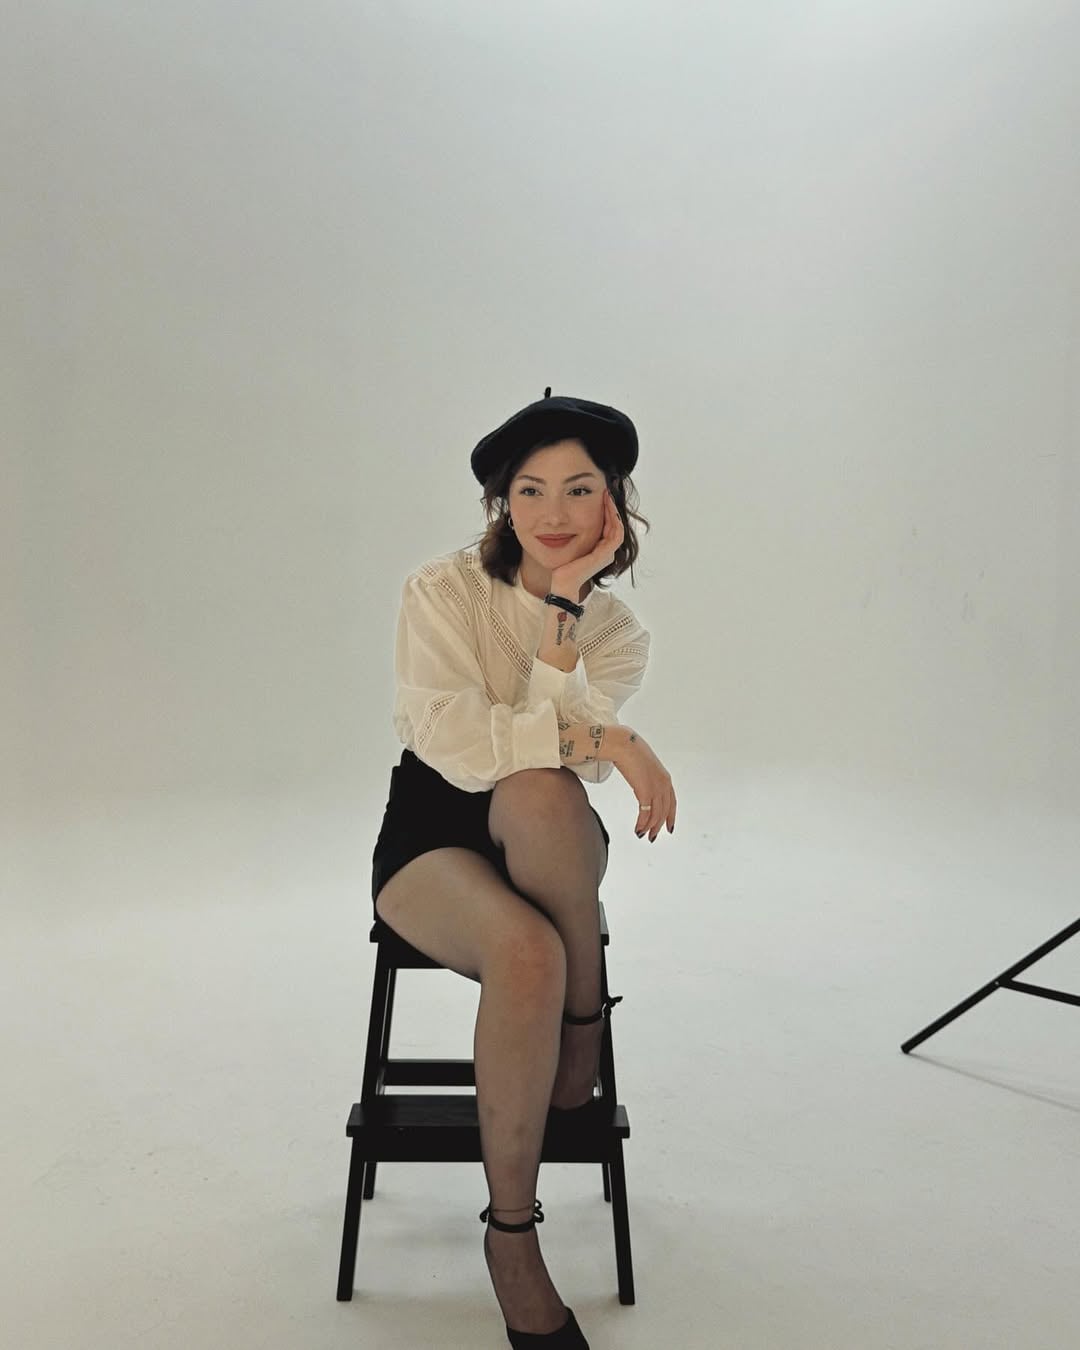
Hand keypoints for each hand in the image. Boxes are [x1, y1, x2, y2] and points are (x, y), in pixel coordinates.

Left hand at [550, 488, 624, 594]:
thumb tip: (565, 522)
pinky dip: (613, 519)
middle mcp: (607, 552)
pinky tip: (606, 507)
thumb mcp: (570, 548)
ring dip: (613, 510)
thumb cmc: (563, 569)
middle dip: (611, 507)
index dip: (607, 511)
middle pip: (615, 525)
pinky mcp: (605, 554)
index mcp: (600, 550)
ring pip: (617, 527)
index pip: (608, 527)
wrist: (563, 584)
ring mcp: (608, 554)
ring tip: (607, 496)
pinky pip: (615, 533)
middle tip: (606, 492)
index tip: (601, 496)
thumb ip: (574, 537)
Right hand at [613, 728, 675, 842]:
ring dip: (649, 827)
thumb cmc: (629, 751)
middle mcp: (664, 784)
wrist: (623, 744)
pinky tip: (637, 828)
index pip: (672, 802)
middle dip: (658, 826)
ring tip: (642, 834)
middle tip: (652, 836)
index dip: (670, 816)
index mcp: (665, 778)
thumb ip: (646, 775)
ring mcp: (656, 788)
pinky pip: (646, 813)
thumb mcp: (643, 765)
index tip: (669, 827)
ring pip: (656, 815)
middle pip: (664, 812)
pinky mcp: (645, 791)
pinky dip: (642, 823)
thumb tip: (640, 780)